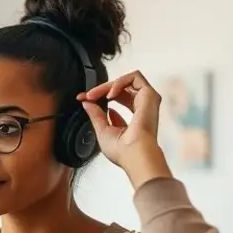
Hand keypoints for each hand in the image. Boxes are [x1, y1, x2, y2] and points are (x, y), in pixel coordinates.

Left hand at [77, 70, 172, 186]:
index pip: (116, 100)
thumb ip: (95, 114)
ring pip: (125, 81)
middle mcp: (141, 108)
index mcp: (133, 119)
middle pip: (120, 89)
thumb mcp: (102, 130)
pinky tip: (109, 95)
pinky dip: (119, 82)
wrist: (134, 155)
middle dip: (100, 90)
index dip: (99, 96)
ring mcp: (146, 101)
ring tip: (95, 95)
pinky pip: (134, 77)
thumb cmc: (123, 152)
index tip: (83, 98)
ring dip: (107, 86)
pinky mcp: (149, 94)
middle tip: (87, 96)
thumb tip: (87, 102)